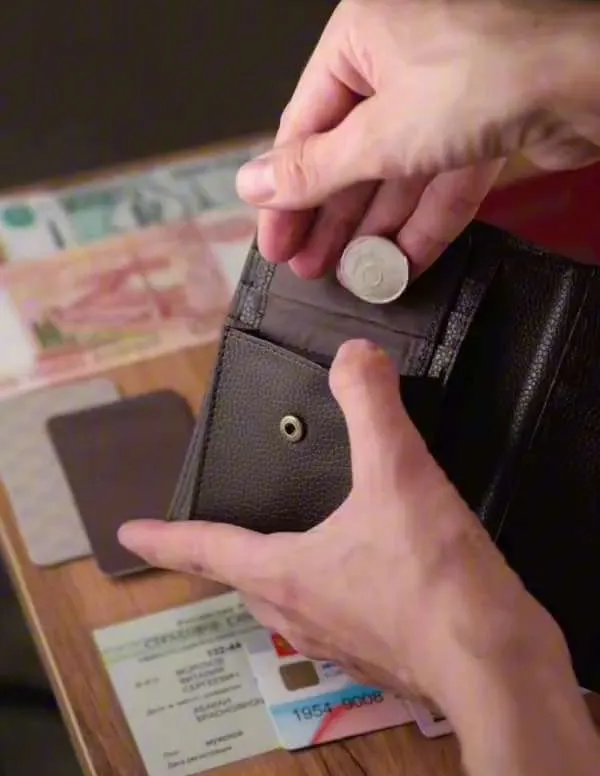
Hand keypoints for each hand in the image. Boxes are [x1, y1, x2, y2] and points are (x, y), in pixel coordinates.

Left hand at [118, 340, 566, 710]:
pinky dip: (329, 592)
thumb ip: (372, 407)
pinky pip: (334, 618)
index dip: (163, 537)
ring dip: (274, 578)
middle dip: (220, 559)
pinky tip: (360, 576)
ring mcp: (341, 640)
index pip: (205, 549)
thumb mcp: (398, 473)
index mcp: (287, 573)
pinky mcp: (381, 651)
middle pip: (243, 582)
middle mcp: (304, 614)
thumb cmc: (434, 579)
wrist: (495, 662)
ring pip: (287, 605)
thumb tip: (354, 358)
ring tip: (279, 554)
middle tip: (211, 540)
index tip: (128, 536)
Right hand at [235, 0, 599, 276]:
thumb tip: (253, 184)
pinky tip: (400, 265)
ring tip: (349, 275)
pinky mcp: (479, 125)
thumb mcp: (379, 136)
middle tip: (308, 267)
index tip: (274, 242)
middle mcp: (397, 60)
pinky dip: (421, 224)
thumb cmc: (490, 76)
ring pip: (394, 173)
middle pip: (348, 154)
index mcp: (359, 38)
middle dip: (330, 219)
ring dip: (374, 229)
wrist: (592, 82)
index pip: (304, 126)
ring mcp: (442, 93)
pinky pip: (438, 181)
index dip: (285, 193)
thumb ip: (313, 169)